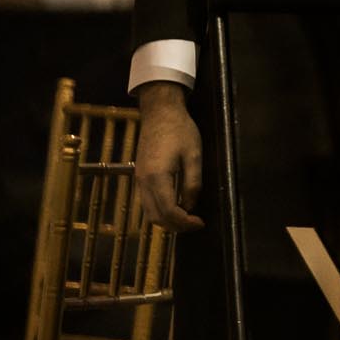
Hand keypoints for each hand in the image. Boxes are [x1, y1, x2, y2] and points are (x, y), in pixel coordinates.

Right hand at [136, 82, 203, 231]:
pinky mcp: (140, 176)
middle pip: (156, 217)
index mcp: (158, 177)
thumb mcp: (193, 156)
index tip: (200, 223)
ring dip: (167, 220)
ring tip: (187, 218)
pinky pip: (147, 202)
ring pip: (149, 212)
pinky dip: (160, 211)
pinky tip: (176, 207)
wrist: (160, 113)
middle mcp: (144, 182)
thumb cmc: (180, 131)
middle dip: (176, 226)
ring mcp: (139, 180)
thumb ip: (193, 183)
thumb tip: (191, 206)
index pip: (168, 211)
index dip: (184, 222)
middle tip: (195, 224)